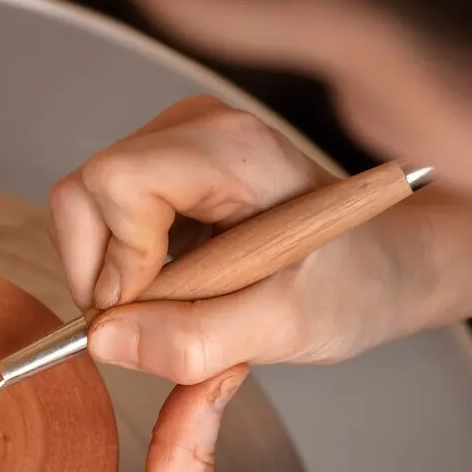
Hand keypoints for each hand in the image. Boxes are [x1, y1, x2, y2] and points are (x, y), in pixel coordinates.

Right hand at [48, 94, 426, 383]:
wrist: (387, 267)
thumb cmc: (355, 284)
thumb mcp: (284, 327)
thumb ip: (194, 340)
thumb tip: (103, 342)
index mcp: (230, 149)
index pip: (112, 184)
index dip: (116, 260)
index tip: (153, 311)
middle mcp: (195, 129)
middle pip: (85, 192)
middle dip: (103, 272)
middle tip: (156, 322)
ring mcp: (177, 145)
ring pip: (87, 208)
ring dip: (117, 276)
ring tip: (184, 306)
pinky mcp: (169, 170)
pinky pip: (107, 220)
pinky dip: (128, 269)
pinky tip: (184, 287)